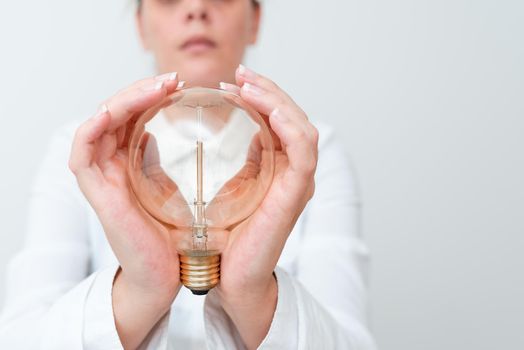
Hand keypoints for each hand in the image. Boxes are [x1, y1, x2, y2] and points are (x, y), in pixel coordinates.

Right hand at [68, 73, 183, 348]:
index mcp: (126, 162)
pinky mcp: (96, 190)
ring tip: (158, 86)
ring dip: (126, 99)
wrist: (165, 273)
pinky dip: (95, 125)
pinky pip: (83, 150)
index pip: (130, 115)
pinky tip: (116, 110)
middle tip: (172, 79)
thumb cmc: (169, 234)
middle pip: (115, 112)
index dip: (149, 94)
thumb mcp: (167, 188)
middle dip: (141, 90)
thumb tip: (154, 132)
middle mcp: (110, 165)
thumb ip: (155, 161)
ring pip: (100, 122)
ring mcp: (100, 176)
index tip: (180, 84)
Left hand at [217, 66, 318, 348]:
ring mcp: (298, 182)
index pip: (278, 120)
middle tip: (240, 74)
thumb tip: (228, 132)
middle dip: (268, 90)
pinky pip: (303, 151)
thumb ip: (240, 161)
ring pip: (302, 127)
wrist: (230, 276)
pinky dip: (289, 126)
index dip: (259, 95)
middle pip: (293, 117)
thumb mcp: (228, 188)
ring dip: (277, 101)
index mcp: (279, 168)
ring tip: (248, 85)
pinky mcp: (296, 193)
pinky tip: (267, 109)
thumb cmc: (225, 237)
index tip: (229, 82)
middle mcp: (293, 172)